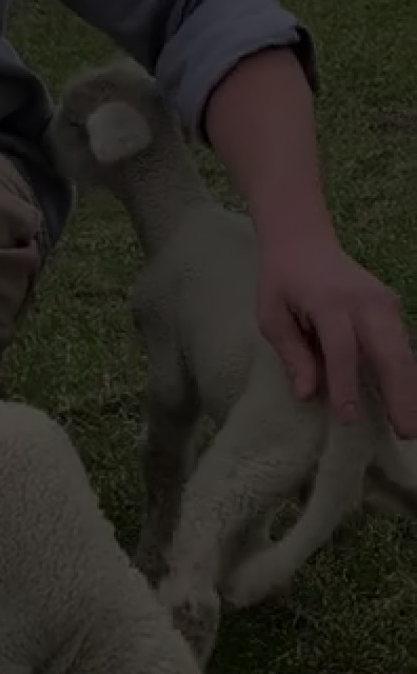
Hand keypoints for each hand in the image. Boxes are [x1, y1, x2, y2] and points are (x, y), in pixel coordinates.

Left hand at [256, 238, 416, 437]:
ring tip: (409, 425)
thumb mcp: (271, 316)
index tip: (348, 418)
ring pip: (403, 350)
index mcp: (329, 302)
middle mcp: (365, 301)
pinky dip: (406, 373)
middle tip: (405, 431)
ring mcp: (384, 302)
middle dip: (399, 393)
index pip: (342, 350)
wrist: (303, 242)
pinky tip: (406, 400)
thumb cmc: (281, 282)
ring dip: (409, 388)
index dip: (346, 385)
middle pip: (388, 351)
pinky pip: (401, 344)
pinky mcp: (391, 306)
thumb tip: (306, 394)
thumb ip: (291, 354)